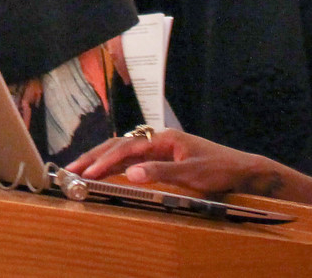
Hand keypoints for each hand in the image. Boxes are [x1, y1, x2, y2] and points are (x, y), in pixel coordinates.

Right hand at [72, 130, 284, 197]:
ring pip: (122, 152)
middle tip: (70, 169)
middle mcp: (157, 139)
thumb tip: (129, 173)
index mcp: (163, 138)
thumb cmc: (219, 169)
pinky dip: (113, 166)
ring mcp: (158, 148)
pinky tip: (102, 172)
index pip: (126, 148)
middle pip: (118, 145)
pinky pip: (131, 160)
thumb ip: (160, 173)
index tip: (87, 173)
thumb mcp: (192, 174)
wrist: (241, 170)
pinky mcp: (161, 158)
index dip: (105, 161)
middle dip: (93, 157)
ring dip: (100, 161)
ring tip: (78, 170)